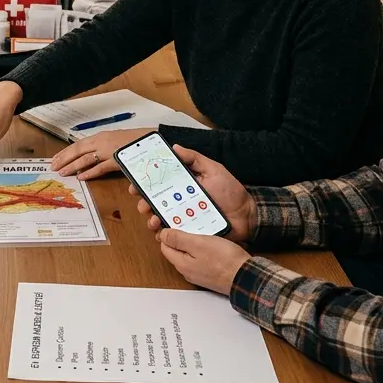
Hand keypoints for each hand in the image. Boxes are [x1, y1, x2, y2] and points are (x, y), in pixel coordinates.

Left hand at [51, 127, 151, 179]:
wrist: (153, 139)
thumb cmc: (135, 141)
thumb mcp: (115, 141)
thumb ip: (103, 148)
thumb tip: (90, 157)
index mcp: (101, 136)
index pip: (78, 144)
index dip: (66, 152)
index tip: (56, 158)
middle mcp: (102, 142)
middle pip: (78, 151)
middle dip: (64, 159)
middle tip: (53, 167)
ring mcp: (109, 150)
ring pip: (86, 159)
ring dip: (73, 166)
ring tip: (63, 173)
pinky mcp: (118, 160)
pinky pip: (101, 168)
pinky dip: (90, 173)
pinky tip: (81, 178)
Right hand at [129, 145, 254, 242]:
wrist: (246, 216)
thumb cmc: (231, 192)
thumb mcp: (214, 170)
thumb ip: (195, 159)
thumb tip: (175, 147)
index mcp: (183, 184)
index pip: (160, 181)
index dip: (145, 181)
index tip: (135, 181)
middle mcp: (180, 200)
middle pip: (155, 200)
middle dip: (144, 201)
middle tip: (142, 203)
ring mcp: (183, 217)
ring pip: (160, 217)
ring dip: (151, 218)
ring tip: (153, 220)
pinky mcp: (189, 231)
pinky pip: (173, 234)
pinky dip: (164, 234)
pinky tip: (162, 233)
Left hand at [155, 228, 251, 294]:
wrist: (246, 277)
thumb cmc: (225, 260)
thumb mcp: (198, 244)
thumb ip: (178, 239)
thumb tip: (162, 234)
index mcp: (181, 263)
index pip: (165, 246)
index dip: (168, 233)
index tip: (174, 222)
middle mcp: (187, 271)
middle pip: (177, 250)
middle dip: (180, 237)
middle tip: (189, 224)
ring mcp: (199, 274)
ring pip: (190, 254)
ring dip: (193, 243)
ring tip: (201, 231)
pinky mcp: (210, 274)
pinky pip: (201, 259)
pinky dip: (203, 250)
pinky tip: (211, 243)